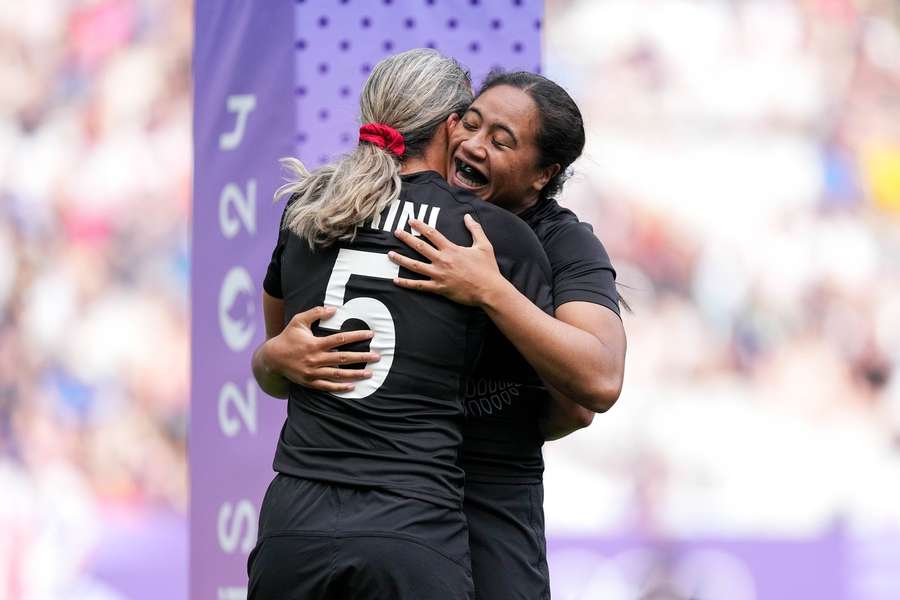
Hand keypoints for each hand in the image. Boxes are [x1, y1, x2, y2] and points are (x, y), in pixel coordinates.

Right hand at [262, 306, 378, 393]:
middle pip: (343, 358)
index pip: (340, 339)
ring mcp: (313, 372)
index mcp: (315, 344)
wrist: (272, 359)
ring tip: (370, 373)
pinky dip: (340, 387)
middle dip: (362, 357)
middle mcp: (315, 359)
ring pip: (338, 374)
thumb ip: (316, 313)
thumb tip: (334, 309)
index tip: (370, 335)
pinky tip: (353, 386)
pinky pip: (328, 386)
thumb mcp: (298, 321)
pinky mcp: (310, 382)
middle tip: (377, 357)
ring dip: (355, 374)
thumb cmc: (288, 337)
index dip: (357, 336)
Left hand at [388, 215, 504, 305]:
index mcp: (451, 249)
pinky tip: (395, 280)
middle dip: (406, 238)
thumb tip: (468, 216)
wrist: (489, 290)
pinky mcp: (439, 288)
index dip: (420, 226)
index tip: (411, 221)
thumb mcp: (484, 245)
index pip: (432, 234)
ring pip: (415, 266)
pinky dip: (406, 283)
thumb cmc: (487, 268)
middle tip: (396, 232)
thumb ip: (475, 229)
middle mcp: (442, 260)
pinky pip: (419, 286)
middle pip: (420, 247)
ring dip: (401, 259)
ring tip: (390, 254)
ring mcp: (439, 275)